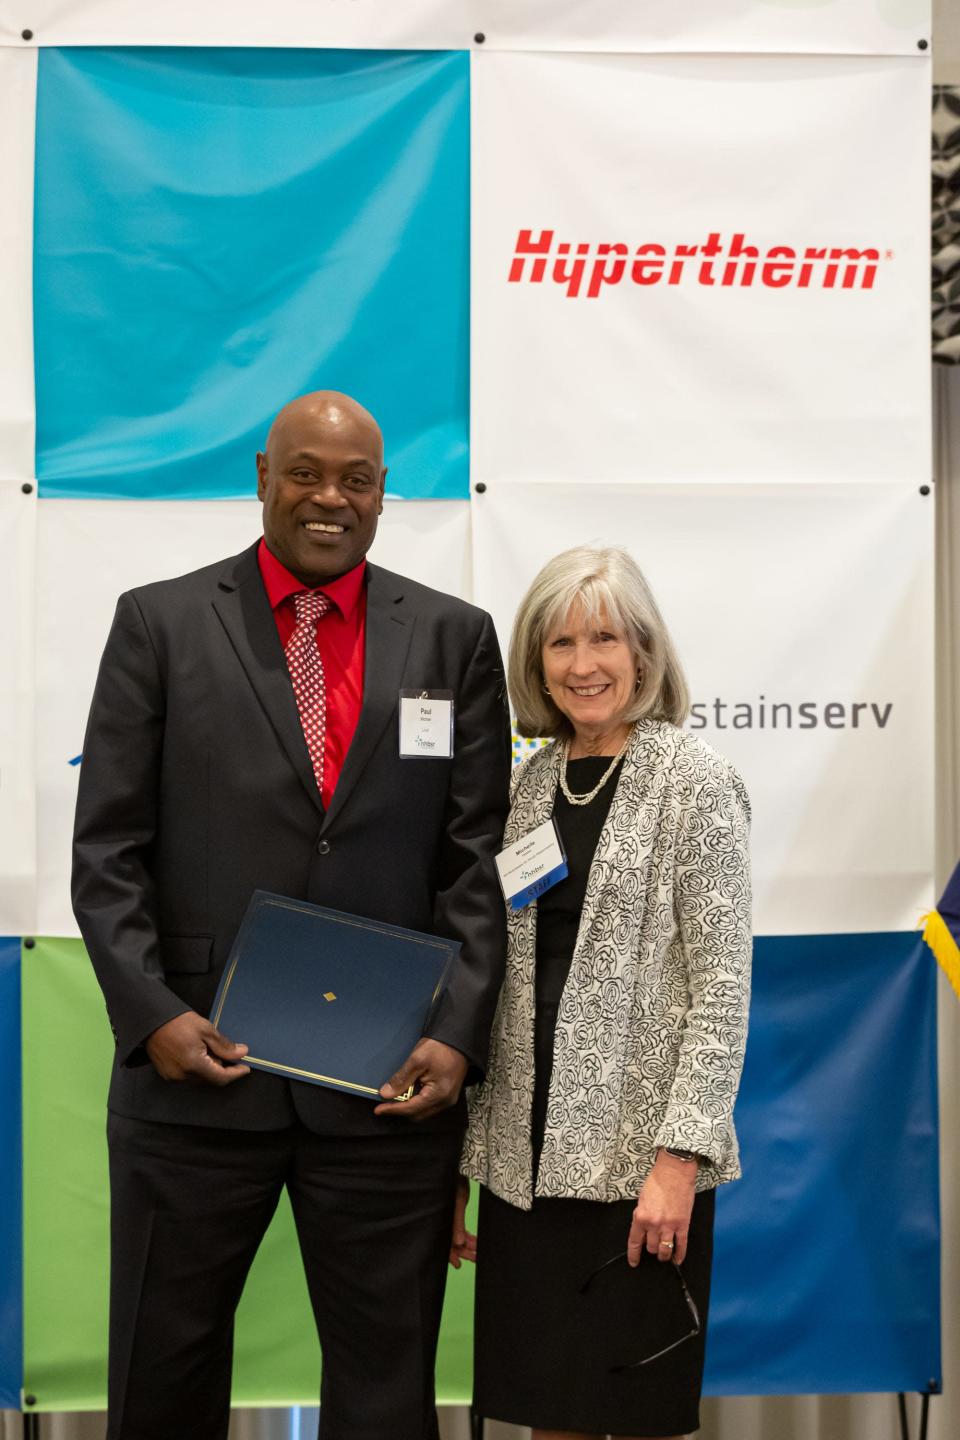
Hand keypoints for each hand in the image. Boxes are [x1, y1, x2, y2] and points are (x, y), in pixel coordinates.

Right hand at [145, 1011, 249, 1085]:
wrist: (151, 1021)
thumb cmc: (178, 1022)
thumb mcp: (206, 1030)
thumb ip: (224, 1046)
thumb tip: (241, 1053)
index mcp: (194, 1066)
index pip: (221, 1078)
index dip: (235, 1074)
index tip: (245, 1068)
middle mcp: (182, 1076)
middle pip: (211, 1080)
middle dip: (223, 1069)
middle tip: (230, 1054)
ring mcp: (173, 1077)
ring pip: (200, 1079)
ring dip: (210, 1068)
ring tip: (211, 1050)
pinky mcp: (167, 1074)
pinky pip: (188, 1077)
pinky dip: (198, 1069)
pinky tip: (199, 1053)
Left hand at [374, 1038, 468, 1120]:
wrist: (458, 1038)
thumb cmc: (440, 1047)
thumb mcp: (417, 1060)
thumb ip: (401, 1079)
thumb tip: (386, 1094)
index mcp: (439, 1094)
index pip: (410, 1109)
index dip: (392, 1110)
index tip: (378, 1109)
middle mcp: (445, 1101)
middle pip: (417, 1114)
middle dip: (400, 1109)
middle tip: (386, 1101)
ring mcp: (448, 1099)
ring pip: (423, 1111)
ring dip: (409, 1105)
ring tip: (397, 1093)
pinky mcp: (448, 1094)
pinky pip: (429, 1104)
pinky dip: (417, 1100)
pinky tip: (410, 1090)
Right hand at [449, 1175, 476, 1268]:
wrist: (455, 1167)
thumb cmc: (455, 1180)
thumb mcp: (459, 1201)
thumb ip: (458, 1222)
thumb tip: (459, 1243)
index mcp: (442, 1218)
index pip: (444, 1241)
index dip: (450, 1255)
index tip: (458, 1265)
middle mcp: (444, 1219)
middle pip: (451, 1241)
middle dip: (463, 1251)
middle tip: (475, 1258)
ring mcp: (449, 1216)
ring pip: (456, 1235)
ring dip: (466, 1243)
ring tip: (477, 1251)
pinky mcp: (455, 1211)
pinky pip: (458, 1227)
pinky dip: (466, 1234)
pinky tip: (473, 1239)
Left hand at [627, 1150, 697, 1265]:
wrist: (674, 1171)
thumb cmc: (657, 1181)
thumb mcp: (642, 1199)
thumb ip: (641, 1216)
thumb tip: (643, 1231)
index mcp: (641, 1217)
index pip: (634, 1242)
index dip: (634, 1255)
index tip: (634, 1262)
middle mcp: (654, 1224)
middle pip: (651, 1247)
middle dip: (651, 1249)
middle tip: (653, 1248)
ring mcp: (669, 1226)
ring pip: (665, 1250)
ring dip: (664, 1255)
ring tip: (664, 1256)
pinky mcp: (683, 1225)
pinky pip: (681, 1246)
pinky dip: (679, 1255)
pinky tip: (677, 1259)